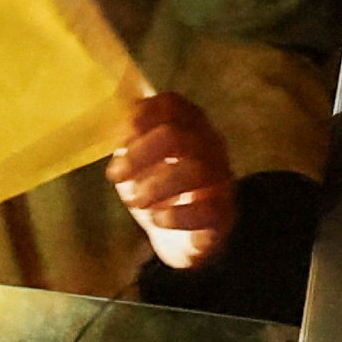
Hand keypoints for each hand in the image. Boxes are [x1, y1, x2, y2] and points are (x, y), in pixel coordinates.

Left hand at [108, 92, 234, 270]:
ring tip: (134, 201)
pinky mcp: (224, 214)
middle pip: (175, 135)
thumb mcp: (138, 164)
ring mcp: (221, 179)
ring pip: (194, 171)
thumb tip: (121, 143)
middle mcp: (210, 145)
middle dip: (138, 155)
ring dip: (155, 186)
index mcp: (189, 125)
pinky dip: (176, 215)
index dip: (139, 119)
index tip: (119, 145)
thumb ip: (129, 145)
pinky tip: (158, 219)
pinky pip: (207, 210)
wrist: (181, 238)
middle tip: (117, 177)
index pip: (170, 104)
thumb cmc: (158, 191)